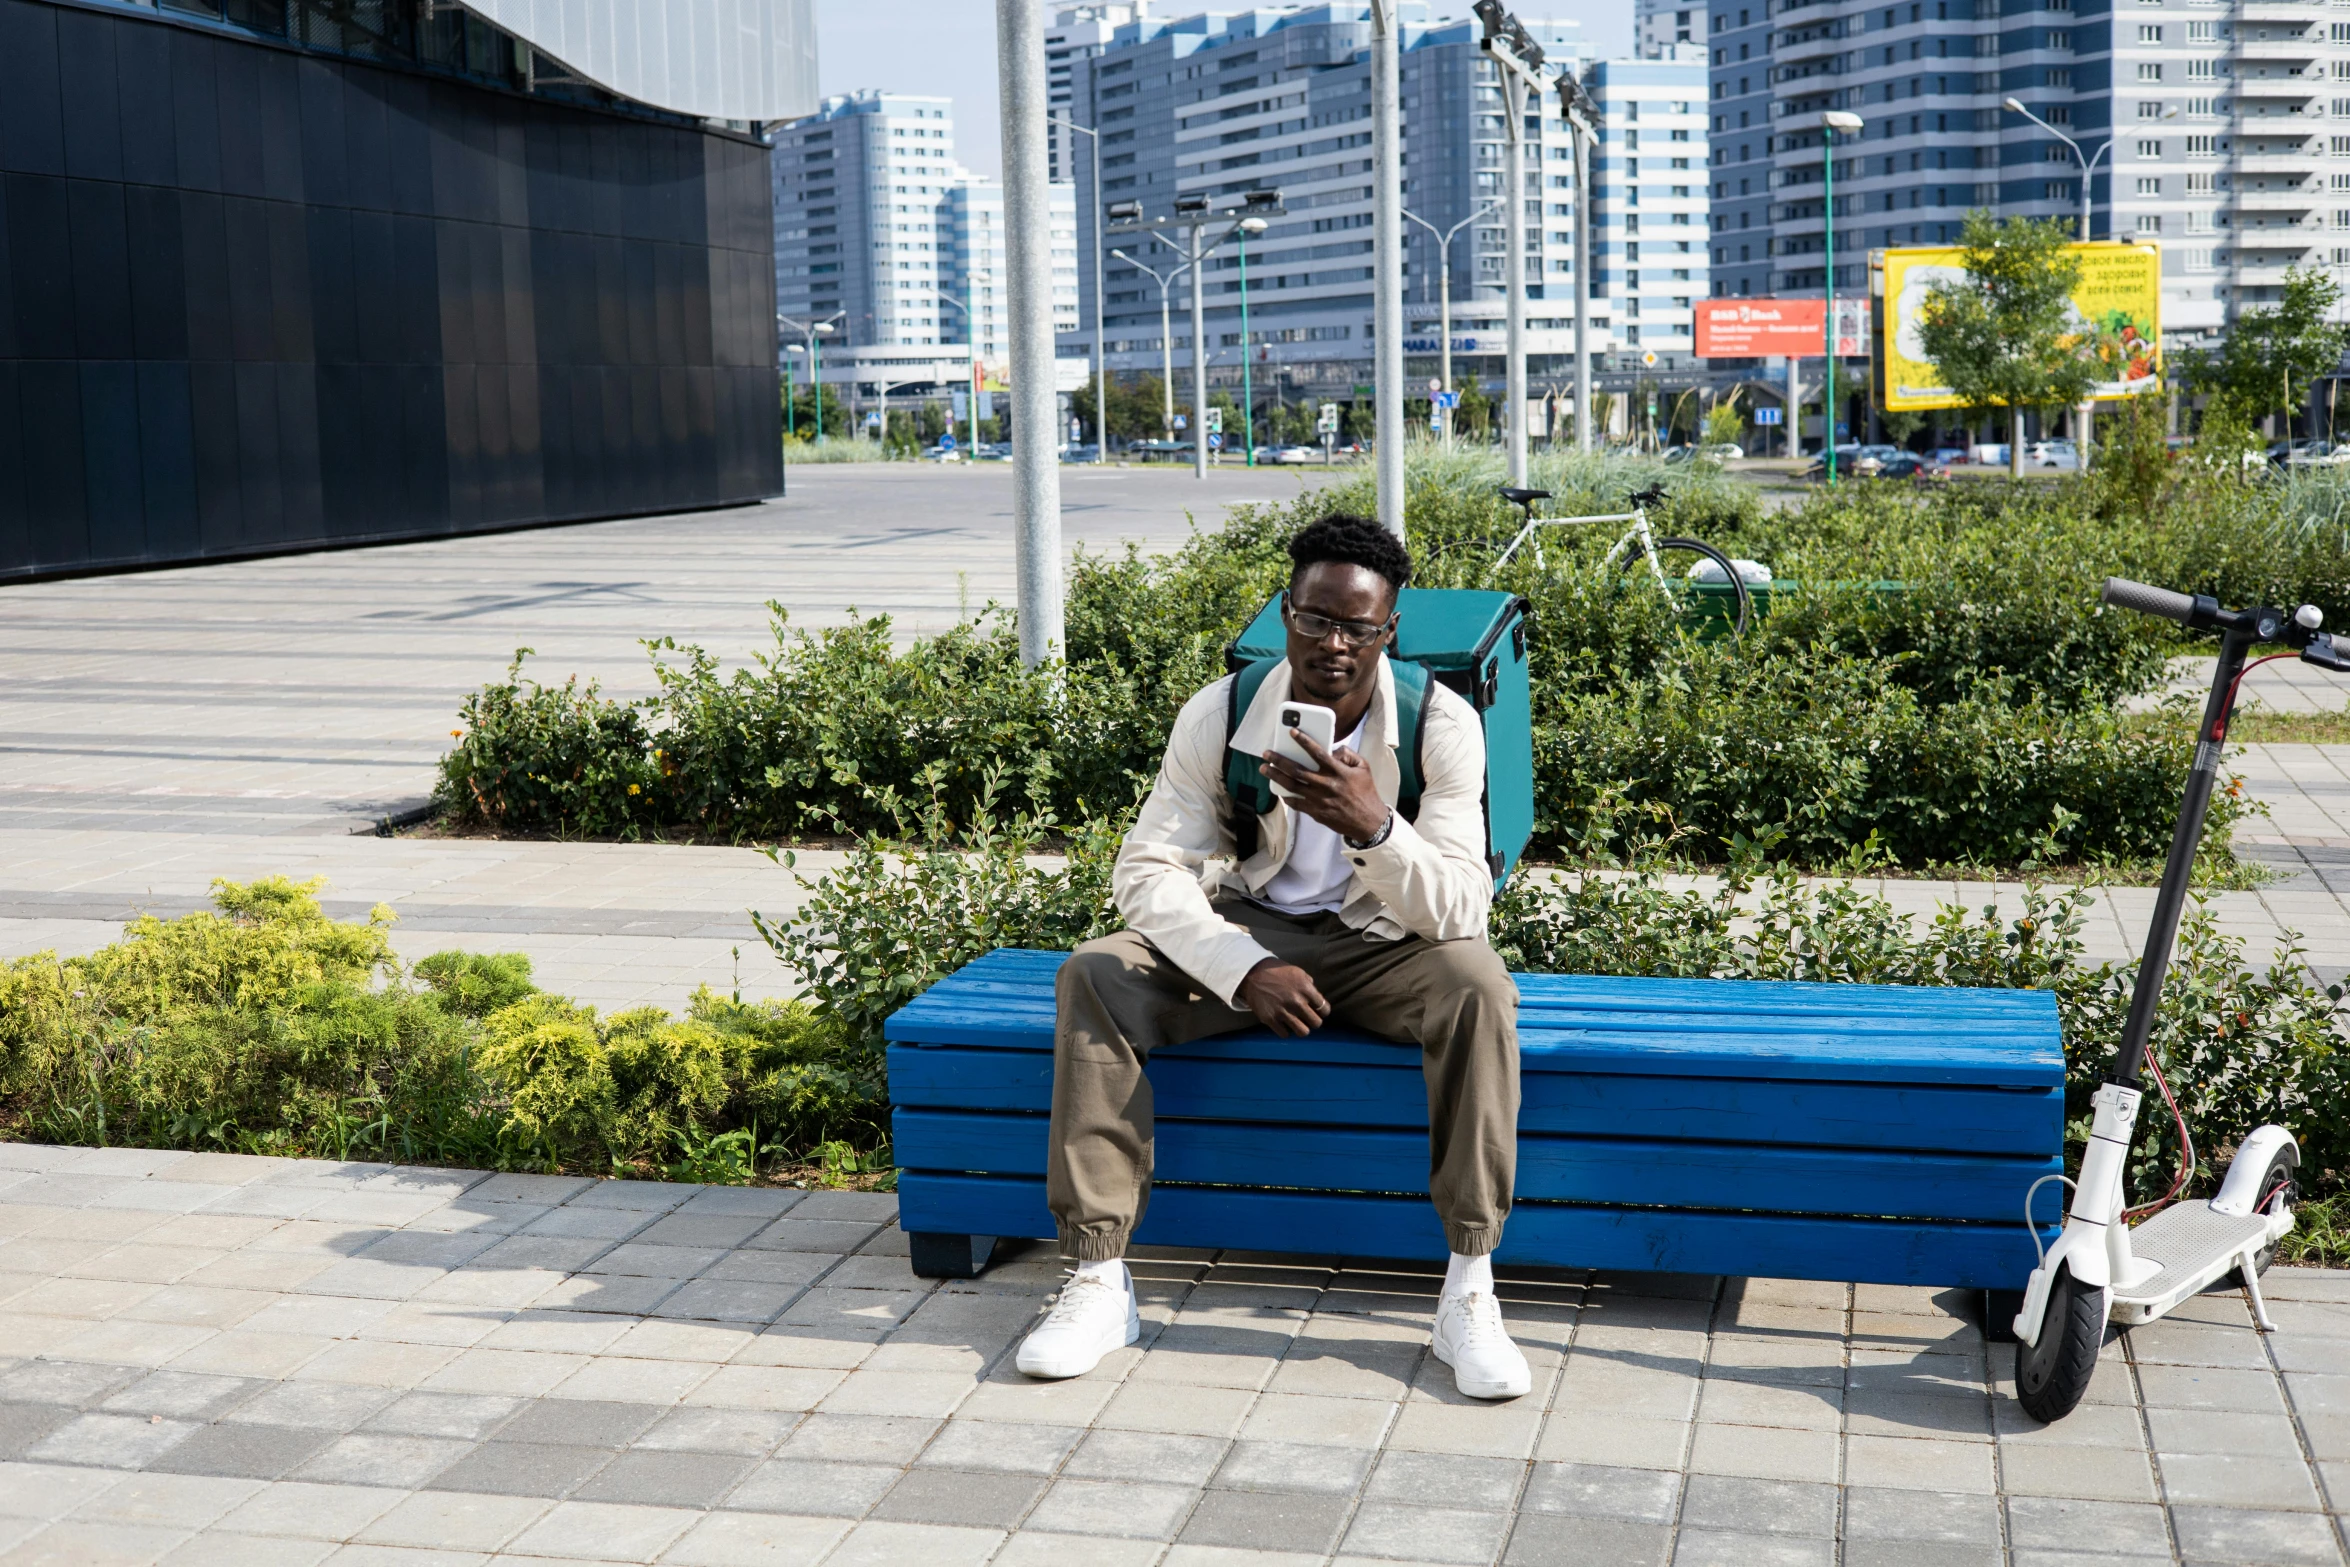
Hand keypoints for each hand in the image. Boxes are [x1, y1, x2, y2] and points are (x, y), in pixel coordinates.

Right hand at [1236, 959, 1328, 1036]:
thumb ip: (1309, 985)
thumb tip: (1316, 998)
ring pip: (1303, 1032)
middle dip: (1314, 1021)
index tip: (1319, 1011)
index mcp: (1305, 989)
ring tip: (1298, 1024)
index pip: (1324, 1009)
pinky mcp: (1270, 1019)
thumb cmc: (1277, 972)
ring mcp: (1283, 1012)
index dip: (1323, 1011)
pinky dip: (1285, 1031)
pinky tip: (1284, 1024)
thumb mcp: (1297, 972)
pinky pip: (1285, 1034)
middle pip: (1316, 1023)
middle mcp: (1296, 1002)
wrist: (1253, 974)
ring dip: (1302, 1028)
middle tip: (1308, 1018)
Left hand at [1261, 731, 1388, 841]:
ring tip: (1265, 769)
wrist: (1369, 821)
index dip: (1304, 741)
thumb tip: (1333, 749)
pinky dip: (1286, 796)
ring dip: (1276, 776)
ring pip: (1292, 786)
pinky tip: (1279, 789)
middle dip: (1279, 760)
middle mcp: (1327, 785)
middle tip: (1267, 754)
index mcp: (1339, 772)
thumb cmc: (1366, 792)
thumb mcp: (1363, 768)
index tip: (1291, 732)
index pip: (1318, 752)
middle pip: (1297, 770)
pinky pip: (1296, 803)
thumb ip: (1348, 755)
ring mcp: (1319, 800)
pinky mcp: (1316, 813)